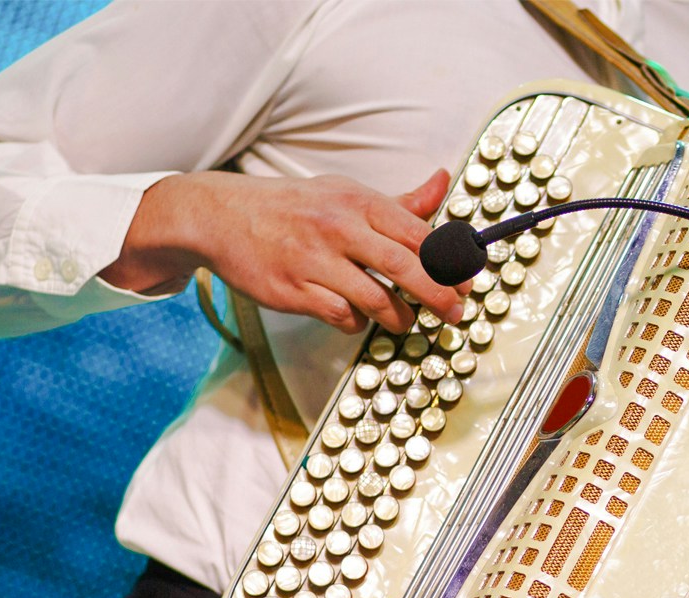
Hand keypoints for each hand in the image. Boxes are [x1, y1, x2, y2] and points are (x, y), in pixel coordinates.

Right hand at [101, 169, 466, 333]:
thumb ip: (397, 202)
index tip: (467, 281)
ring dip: (399, 317)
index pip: (418, 233)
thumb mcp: (344, 193)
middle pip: (406, 268)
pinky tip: (355, 315)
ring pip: (377, 300)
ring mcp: (316, 261)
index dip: (450, 262)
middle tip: (454, 313)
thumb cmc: (292, 208)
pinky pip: (343, 316)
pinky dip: (357, 322)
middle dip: (439, 296)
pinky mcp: (295, 291)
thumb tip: (442, 183)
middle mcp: (340, 228)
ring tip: (403, 319)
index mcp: (358, 201)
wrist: (222, 216)